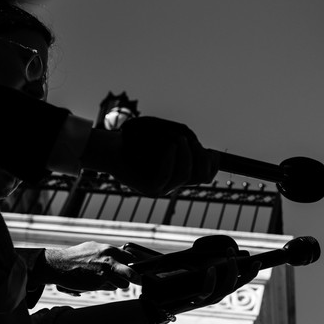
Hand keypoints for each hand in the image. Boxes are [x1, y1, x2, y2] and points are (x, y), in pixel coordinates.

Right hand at [42, 242, 140, 292]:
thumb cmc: (77, 255)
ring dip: (118, 283)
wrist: (59, 264)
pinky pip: (109, 287)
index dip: (135, 264)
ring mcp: (104, 274)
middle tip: (139, 281)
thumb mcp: (95, 247)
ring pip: (122, 284)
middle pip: (132, 274)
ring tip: (107, 278)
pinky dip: (106, 286)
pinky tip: (97, 281)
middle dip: (136, 278)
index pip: (132, 258)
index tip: (138, 268)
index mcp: (110, 250)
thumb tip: (125, 255)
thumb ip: (110, 252)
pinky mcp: (97, 285)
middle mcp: (109, 262)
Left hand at [91, 116, 216, 195]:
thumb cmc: (136, 137)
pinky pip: (165, 176)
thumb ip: (186, 143)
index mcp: (179, 173)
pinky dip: (170, 159)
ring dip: (186, 154)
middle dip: (201, 156)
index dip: (214, 163)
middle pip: (201, 176)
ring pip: (185, 176)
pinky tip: (170, 146)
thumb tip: (206, 150)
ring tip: (179, 139)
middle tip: (189, 140)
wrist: (109, 147)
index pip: (206, 175)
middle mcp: (173, 183)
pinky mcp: (148, 188)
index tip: (211, 149)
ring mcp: (161, 188)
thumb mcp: (166, 135)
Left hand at [140, 247, 259, 317]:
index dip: (249, 274)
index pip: (237, 282)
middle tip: (243, 257)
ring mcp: (205, 301)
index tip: (257, 262)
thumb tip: (211, 248)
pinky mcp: (194, 302)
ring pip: (226, 288)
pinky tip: (211, 269)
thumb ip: (200, 261)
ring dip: (230, 271)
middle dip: (244, 272)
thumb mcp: (188, 271)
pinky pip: (207, 292)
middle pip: (236, 286)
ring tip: (229, 257)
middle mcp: (214, 297)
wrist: (152, 305)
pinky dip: (211, 280)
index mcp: (215, 290)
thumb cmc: (169, 287)